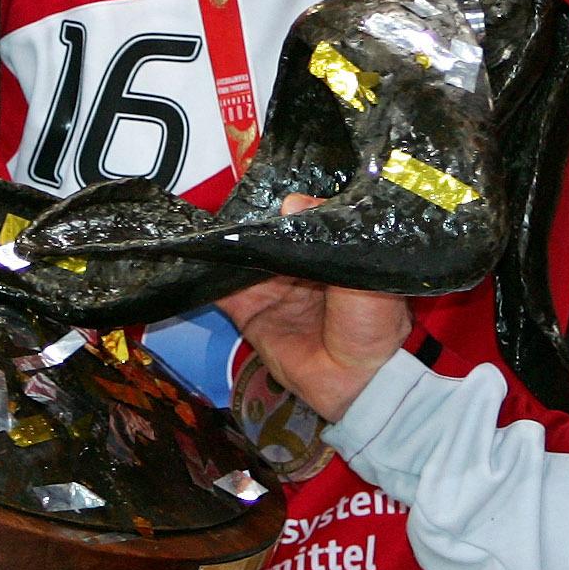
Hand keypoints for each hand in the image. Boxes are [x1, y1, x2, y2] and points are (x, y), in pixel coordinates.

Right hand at [223, 195, 413, 420]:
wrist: (359, 382)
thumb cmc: (373, 326)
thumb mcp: (365, 270)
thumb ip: (332, 235)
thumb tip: (292, 203)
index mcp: (327, 251)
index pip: (298, 219)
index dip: (282, 205)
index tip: (264, 186)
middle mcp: (297, 267)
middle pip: (265, 235)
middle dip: (249, 220)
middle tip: (230, 201)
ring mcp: (271, 289)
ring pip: (241, 258)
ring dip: (224, 245)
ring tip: (206, 226)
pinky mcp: (251, 315)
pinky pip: (223, 292)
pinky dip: (207, 277)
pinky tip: (195, 260)